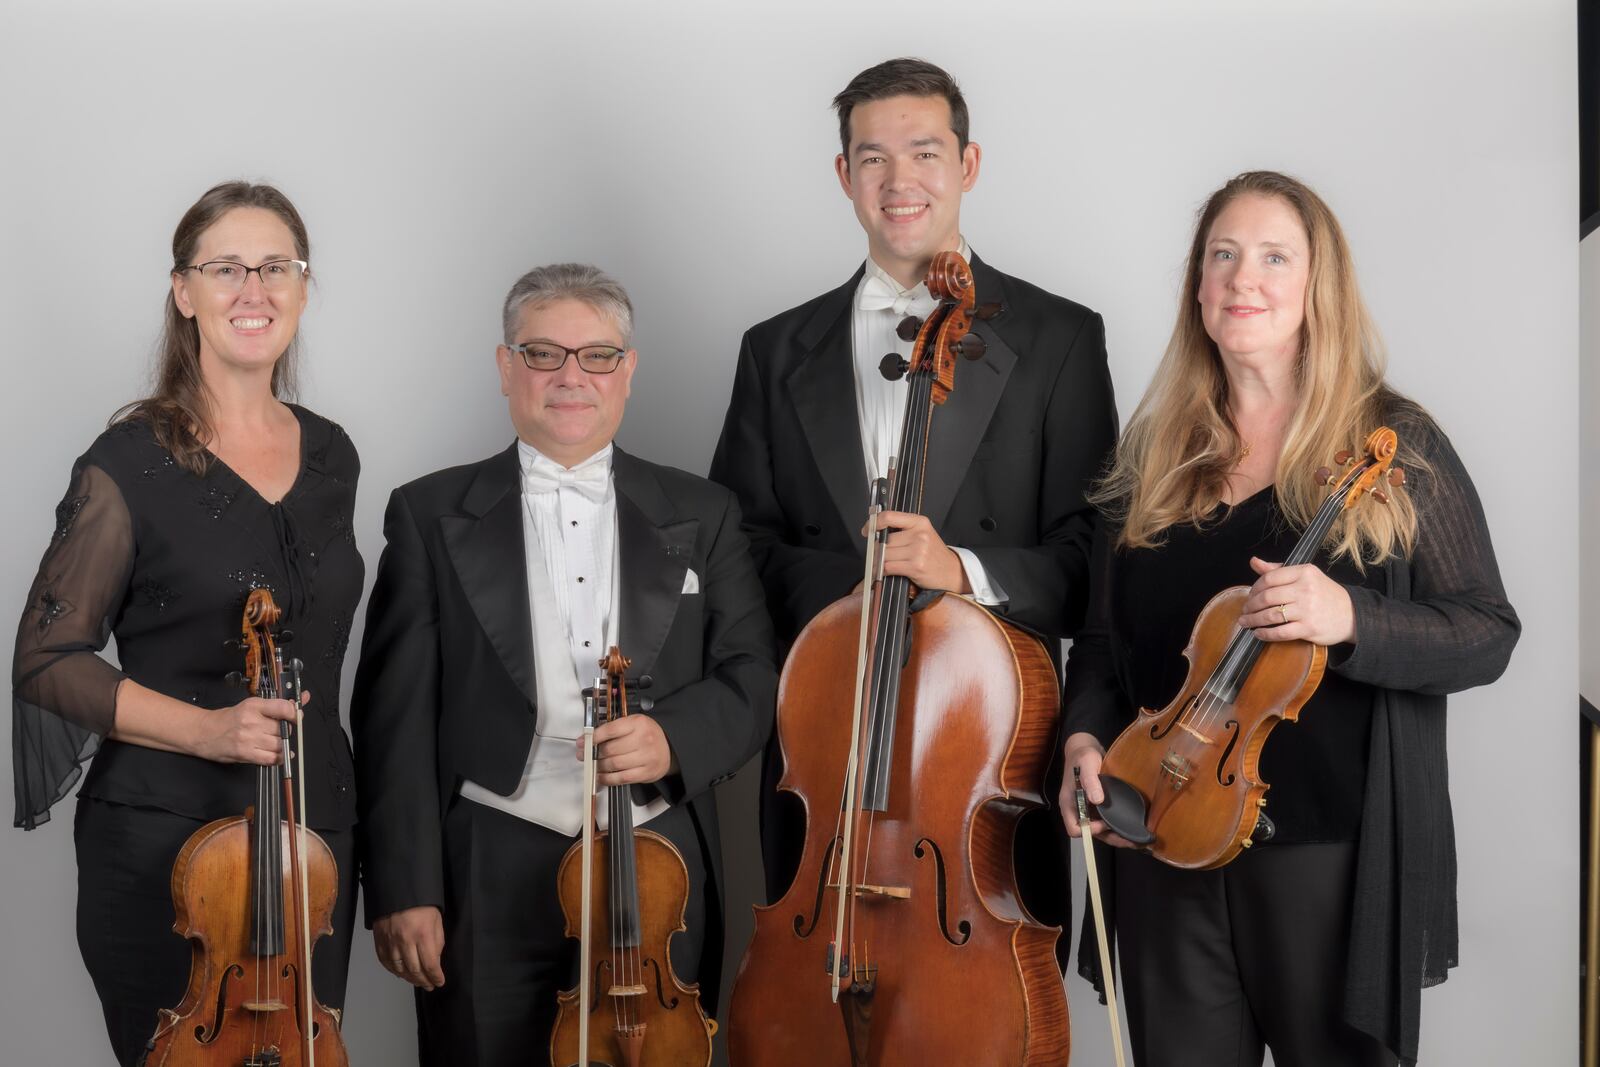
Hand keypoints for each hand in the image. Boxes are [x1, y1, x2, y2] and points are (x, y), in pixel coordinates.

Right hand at [187, 691, 307, 764]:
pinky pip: (271, 758)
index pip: (284, 708)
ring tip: (276, 742)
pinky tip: (278, 755)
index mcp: (253, 705)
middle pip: (283, 728)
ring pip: (279, 744)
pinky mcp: (245, 753)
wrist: (203, 732)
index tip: (296, 717)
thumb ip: (278, 704)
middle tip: (281, 731)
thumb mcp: (252, 706)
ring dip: (282, 746)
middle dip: (287, 731)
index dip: (295, 714)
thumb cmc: (228, 719)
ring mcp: (248, 738)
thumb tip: (304, 697)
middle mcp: (251, 721)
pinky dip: (279, 758)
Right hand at [373, 906, 445, 989]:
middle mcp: (405, 942)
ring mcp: (390, 943)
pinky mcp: (379, 942)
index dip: (436, 977)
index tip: (440, 982)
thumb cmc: (423, 906)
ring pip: (399, 969)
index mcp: (423, 935)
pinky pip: (386, 963)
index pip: (430, 965)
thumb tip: (435, 963)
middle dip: (424, 981)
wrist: (398, 892)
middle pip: (414, 970)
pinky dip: (394, 971)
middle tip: (429, 986)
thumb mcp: (436, 921)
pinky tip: (401, 974)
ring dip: (409, 979)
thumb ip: (437, 943)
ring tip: (417, 982)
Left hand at [575, 714, 674, 786]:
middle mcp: (643, 739)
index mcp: (638, 723)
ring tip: (594, 765)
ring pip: (614, 764)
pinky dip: (608, 779)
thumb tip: (588, 739)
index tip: (583, 741)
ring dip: (599, 766)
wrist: (670, 748)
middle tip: (585, 755)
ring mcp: (646, 757)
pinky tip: (602, 776)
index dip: (593, 737)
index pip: (611, 729)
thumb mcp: (633, 724)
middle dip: (593, 754)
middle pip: (610, 749)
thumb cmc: (648, 735)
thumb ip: (613, 729)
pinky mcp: (646, 773)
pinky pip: (621, 778)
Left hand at [863, 511, 969, 592]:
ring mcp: (918, 551)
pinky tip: (887, 571)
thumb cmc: (933, 553)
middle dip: (878, 549)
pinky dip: (883, 570)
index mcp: (919, 522)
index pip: (889, 517)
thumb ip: (902, 529)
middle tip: (879, 554)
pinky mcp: (915, 566)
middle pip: (885, 540)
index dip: (874, 523)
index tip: (867, 530)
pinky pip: (888, 567)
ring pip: (884, 554)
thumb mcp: (922, 533)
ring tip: (885, 563)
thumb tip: (875, 531)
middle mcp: (919, 534)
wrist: (951, 571)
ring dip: (880, 561)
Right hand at [1059, 732, 1135, 848]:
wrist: (1086, 749)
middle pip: (1091, 834)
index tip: (1105, 822)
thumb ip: (1090, 780)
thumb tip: (1097, 800)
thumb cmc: (1083, 755)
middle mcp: (1078, 811)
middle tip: (1132, 839)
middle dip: (1111, 838)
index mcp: (1069, 804)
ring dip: (1116, 835)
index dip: (1090, 830)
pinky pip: (1106, 822)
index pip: (1074, 829)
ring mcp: (1088, 810)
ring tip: (1135, 837)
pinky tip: (1130, 826)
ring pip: (1100, 831)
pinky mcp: (1097, 808)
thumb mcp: (1087, 762)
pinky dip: (1117, 826)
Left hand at [1238, 557, 1355, 645]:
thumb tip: (1254, 562)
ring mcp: (1307, 609)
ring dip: (1253, 620)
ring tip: (1246, 622)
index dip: (1254, 588)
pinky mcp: (1309, 628)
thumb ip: (1279, 570)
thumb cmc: (1325, 594)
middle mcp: (1306, 589)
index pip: (1269, 578)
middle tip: (1245, 611)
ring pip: (1270, 615)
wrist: (1352, 614)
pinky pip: (1280, 632)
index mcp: (1304, 572)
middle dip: (1250, 605)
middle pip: (1267, 597)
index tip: (1250, 595)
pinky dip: (1265, 634)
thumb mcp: (1306, 576)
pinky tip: (1258, 633)